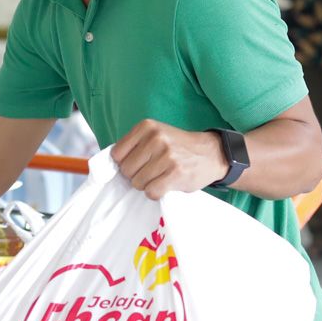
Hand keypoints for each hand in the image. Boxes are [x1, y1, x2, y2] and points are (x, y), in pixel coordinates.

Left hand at [111, 119, 228, 199]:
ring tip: (160, 177)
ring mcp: (166, 156)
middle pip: (126, 170)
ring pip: (138, 183)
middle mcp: (156, 139)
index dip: (124, 163)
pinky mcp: (176, 174)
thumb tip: (110, 165)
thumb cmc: (177, 147)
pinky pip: (151, 192)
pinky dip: (156, 193)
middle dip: (135, 176)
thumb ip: (134, 145)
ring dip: (147, 185)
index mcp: (146, 127)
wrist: (211, 153)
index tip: (136, 165)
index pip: (116, 154)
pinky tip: (166, 185)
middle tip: (151, 172)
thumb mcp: (155, 135)